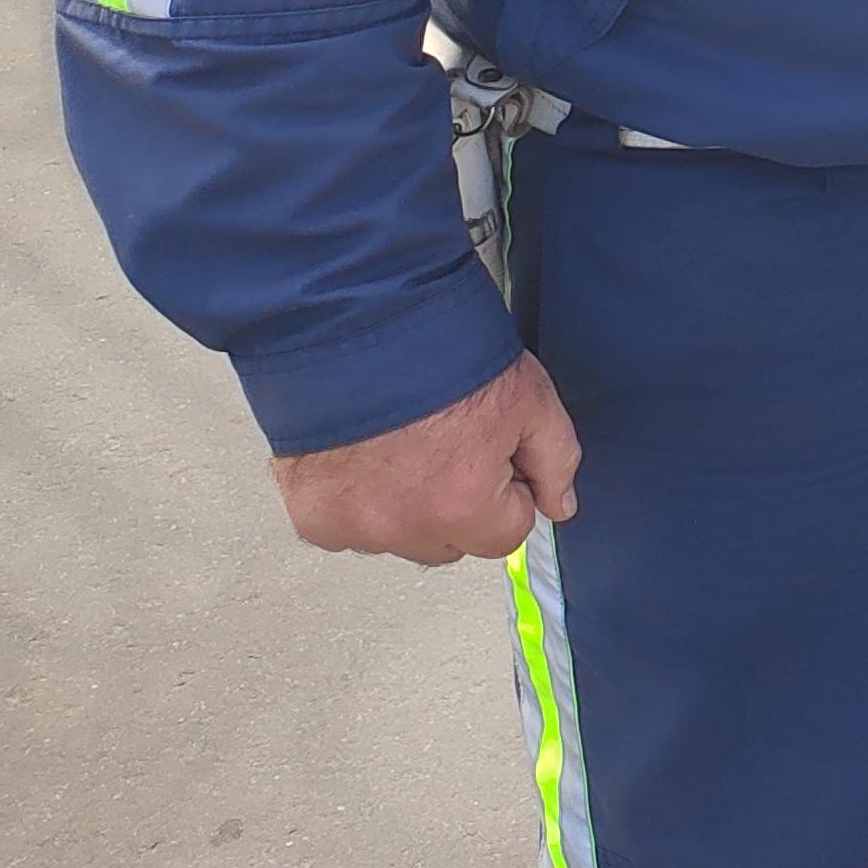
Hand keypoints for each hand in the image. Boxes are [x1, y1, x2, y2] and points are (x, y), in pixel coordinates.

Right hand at [272, 352, 581, 565]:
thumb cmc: (442, 354)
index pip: (506, 535)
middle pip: (449, 543)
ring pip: (395, 536)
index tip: (493, 456)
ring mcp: (347, 524)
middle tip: (447, 446)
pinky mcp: (308, 513)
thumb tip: (559, 505)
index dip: (508, 492)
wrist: (359, 324)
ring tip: (403, 443)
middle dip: (457, 506)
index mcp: (461, 506)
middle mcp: (400, 527)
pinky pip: (345, 527)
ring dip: (403, 506)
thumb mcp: (530, 397)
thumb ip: (555, 460)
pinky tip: (365, 452)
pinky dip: (356, 499)